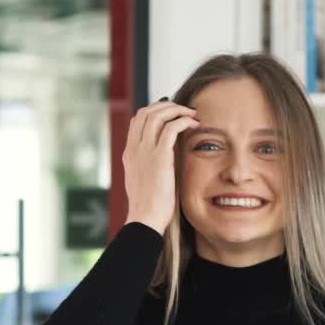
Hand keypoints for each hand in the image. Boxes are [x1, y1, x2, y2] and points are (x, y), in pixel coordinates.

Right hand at [123, 99, 199, 234]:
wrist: (145, 219)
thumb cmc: (149, 206)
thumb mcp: (143, 181)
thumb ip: (148, 165)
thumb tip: (163, 157)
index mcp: (130, 153)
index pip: (138, 119)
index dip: (155, 111)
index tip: (172, 114)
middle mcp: (135, 148)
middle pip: (147, 111)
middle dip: (167, 106)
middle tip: (184, 110)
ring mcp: (145, 151)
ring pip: (158, 115)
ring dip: (178, 110)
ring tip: (192, 114)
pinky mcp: (159, 157)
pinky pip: (171, 128)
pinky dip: (184, 121)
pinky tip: (195, 125)